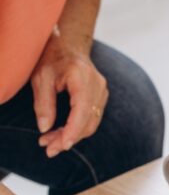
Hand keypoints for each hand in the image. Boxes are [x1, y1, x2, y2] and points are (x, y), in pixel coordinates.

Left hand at [30, 31, 108, 157]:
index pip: (82, 111)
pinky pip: (92, 117)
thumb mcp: (40, 78)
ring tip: (51, 143)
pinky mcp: (101, 96)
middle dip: (69, 138)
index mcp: (82, 77)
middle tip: (48, 149)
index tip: (60, 146)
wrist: (68, 45)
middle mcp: (97, 85)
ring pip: (92, 122)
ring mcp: (102, 90)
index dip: (73, 131)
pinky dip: (78, 128)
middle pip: (88, 120)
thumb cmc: (52, 59)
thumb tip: (45, 128)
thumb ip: (43, 103)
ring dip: (73, 135)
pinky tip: (62, 133)